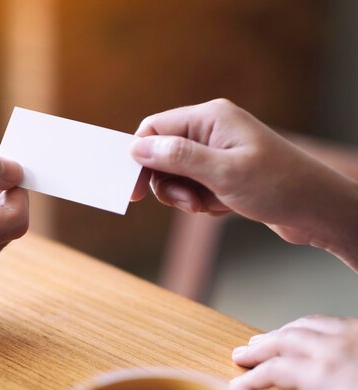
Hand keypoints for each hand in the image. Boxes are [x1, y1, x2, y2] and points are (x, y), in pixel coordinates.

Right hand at [130, 99, 357, 269]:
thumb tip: (136, 147)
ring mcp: (216, 152)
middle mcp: (211, 130)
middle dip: (168, 182)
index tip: (134, 189)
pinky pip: (192, 187)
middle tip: (188, 201)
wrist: (317, 210)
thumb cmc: (277, 186)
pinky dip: (199, 201)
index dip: (140, 157)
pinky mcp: (222, 172)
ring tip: (207, 205)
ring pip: (175, 174)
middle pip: (162, 154)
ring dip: (184, 195)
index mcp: (210, 117)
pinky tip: (222, 206)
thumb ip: (177, 157)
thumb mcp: (222, 172)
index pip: (155, 128)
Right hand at [231, 315, 357, 389]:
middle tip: (242, 354)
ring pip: (305, 324)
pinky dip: (309, 324)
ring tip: (268, 339)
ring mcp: (352, 334)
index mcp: (324, 375)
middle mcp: (334, 347)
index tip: (238, 386)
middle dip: (258, 349)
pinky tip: (308, 330)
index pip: (273, 370)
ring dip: (281, 332)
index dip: (251, 379)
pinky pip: (330, 320)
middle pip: (282, 340)